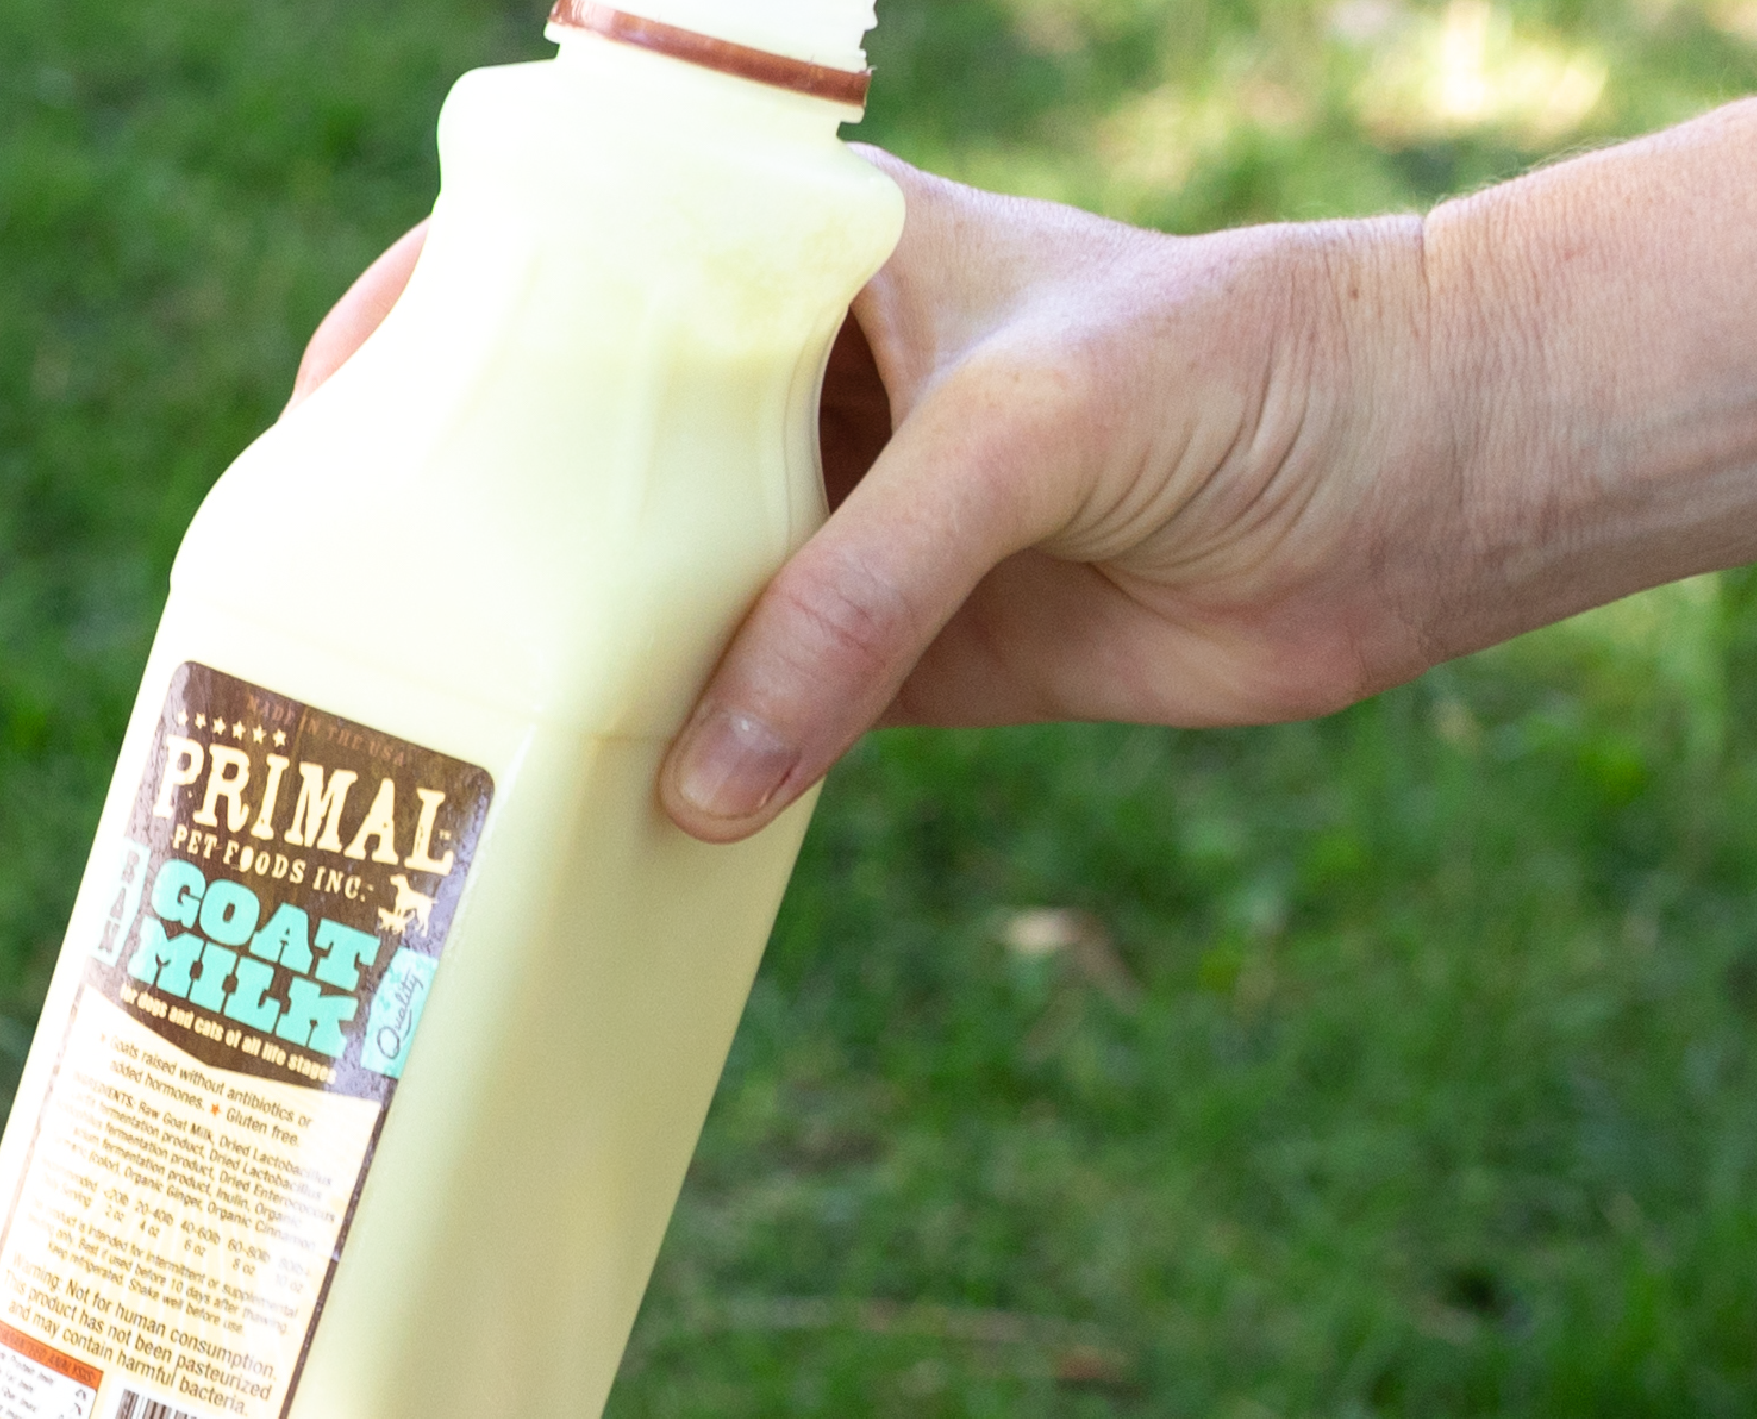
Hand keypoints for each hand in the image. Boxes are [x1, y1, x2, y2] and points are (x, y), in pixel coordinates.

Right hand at [298, 164, 1483, 838]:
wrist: (1435, 481)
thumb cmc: (1242, 369)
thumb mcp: (1021, 440)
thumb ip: (853, 601)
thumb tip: (694, 791)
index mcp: (795, 255)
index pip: (563, 261)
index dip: (425, 333)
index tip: (321, 441)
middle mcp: (792, 384)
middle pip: (575, 454)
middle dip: (463, 533)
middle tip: (330, 632)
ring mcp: (837, 527)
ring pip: (648, 601)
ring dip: (562, 673)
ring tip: (430, 749)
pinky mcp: (896, 662)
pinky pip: (744, 723)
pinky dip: (674, 775)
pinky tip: (586, 826)